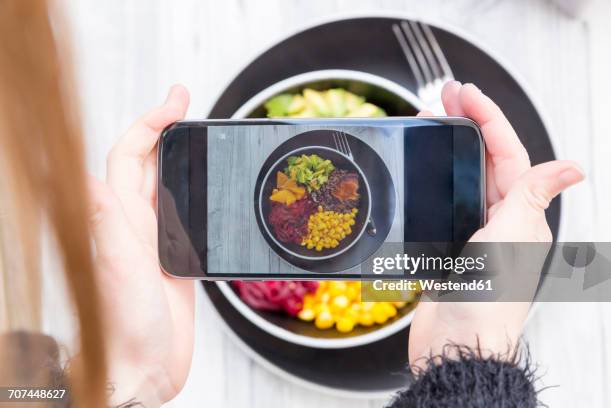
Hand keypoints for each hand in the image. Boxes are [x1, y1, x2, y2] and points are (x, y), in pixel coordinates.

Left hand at [88, 85, 193, 405]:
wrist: (145, 366)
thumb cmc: (127, 323)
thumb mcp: (117, 265)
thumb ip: (104, 220)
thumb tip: (84, 172)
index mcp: (119, 219)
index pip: (128, 156)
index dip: (149, 123)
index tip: (175, 101)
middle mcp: (135, 225)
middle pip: (146, 164)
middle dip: (164, 129)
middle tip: (187, 106)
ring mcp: (155, 241)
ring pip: (165, 186)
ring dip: (179, 158)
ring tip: (198, 138)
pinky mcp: (174, 258)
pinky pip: (182, 215)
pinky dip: (193, 194)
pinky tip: (207, 192)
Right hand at [409, 81, 583, 364]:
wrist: (455, 344)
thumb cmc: (484, 303)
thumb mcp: (509, 241)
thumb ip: (532, 199)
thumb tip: (573, 167)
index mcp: (521, 214)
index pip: (507, 153)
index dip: (487, 118)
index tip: (464, 94)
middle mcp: (501, 219)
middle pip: (486, 159)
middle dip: (468, 124)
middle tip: (445, 97)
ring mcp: (476, 231)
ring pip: (466, 177)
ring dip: (452, 147)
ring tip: (433, 123)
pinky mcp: (452, 244)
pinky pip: (448, 201)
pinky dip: (438, 179)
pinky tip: (426, 169)